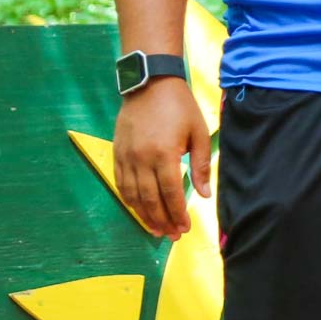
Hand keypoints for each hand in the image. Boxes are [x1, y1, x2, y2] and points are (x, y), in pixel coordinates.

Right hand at [112, 79, 211, 238]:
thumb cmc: (179, 107)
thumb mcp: (198, 132)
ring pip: (132, 196)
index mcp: (164, 154)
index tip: (184, 228)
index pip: (170, 193)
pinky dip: (129, 200)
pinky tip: (138, 210)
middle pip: (150, 199)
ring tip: (156, 229)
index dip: (177, 214)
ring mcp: (126, 157)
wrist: (150, 84)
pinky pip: (120, 184)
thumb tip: (203, 195)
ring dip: (144, 215)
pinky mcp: (117, 153)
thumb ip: (200, 165)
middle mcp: (141, 159)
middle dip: (162, 220)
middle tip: (171, 235)